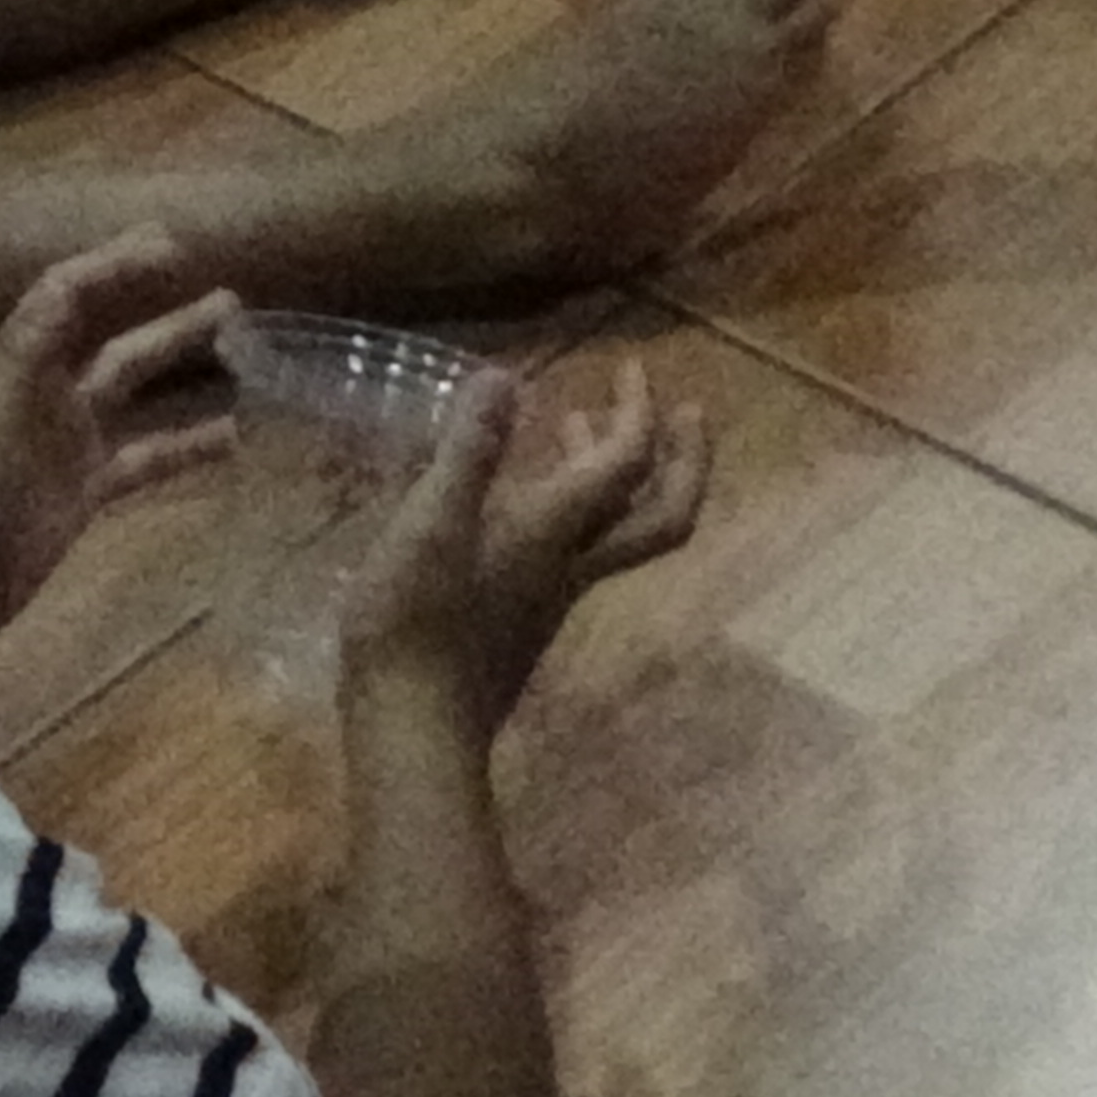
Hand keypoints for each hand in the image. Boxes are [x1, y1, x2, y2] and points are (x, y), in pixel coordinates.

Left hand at [0, 228, 242, 644]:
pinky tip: (234, 438)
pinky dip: (186, 445)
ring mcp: (69, 444)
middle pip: (114, 337)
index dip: (117, 264)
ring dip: (179, 361)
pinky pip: (146, 457)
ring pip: (135, 389)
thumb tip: (72, 278)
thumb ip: (31, 340)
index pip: (71, 293)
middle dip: (162, 308)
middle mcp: (48, 393)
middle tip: (227, 292)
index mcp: (23, 363)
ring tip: (237, 337)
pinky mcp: (84, 491)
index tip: (174, 245)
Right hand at [335, 359, 710, 736]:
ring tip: (583, 427)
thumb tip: (505, 375)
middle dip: (681, 459)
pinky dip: (567, 503)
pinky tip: (519, 494)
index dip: (639, 413)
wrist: (413, 727)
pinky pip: (571, 547)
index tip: (634, 368)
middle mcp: (567, 562)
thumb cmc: (416, 625)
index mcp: (552, 532)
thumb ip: (468, 452)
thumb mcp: (429, 526)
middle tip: (684, 409)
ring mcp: (548, 595)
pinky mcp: (521, 616)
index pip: (624, 465)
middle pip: (658, 514)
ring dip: (617, 475)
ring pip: (614, 531)